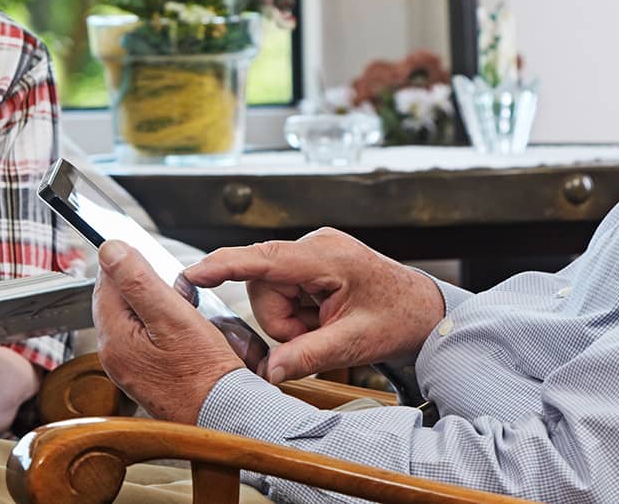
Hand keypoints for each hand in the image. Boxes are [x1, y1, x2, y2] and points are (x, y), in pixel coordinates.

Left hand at [94, 241, 245, 424]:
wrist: (223, 415)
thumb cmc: (205, 374)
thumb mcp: (173, 317)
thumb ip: (138, 280)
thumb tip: (110, 249)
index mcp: (114, 338)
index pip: (105, 282)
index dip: (129, 264)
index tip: (154, 260)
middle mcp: (114, 356)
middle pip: (117, 301)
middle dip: (142, 286)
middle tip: (174, 288)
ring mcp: (128, 368)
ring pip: (132, 318)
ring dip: (154, 305)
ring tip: (182, 308)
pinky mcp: (144, 376)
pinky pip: (144, 338)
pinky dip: (160, 326)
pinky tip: (182, 330)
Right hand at [180, 227, 443, 383]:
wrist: (426, 312)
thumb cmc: (399, 319)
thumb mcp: (354, 343)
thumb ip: (307, 356)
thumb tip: (268, 372)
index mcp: (325, 257)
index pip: (264, 260)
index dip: (224, 266)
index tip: (193, 273)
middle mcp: (314, 247)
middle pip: (263, 289)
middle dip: (283, 323)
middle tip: (317, 336)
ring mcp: (311, 254)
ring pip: (269, 296)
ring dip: (290, 322)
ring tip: (325, 329)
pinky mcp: (310, 265)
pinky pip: (283, 294)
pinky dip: (297, 316)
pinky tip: (323, 320)